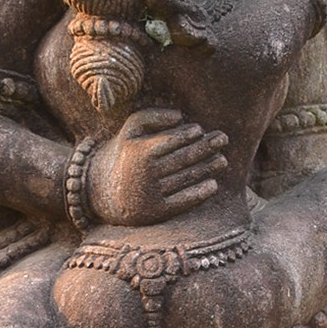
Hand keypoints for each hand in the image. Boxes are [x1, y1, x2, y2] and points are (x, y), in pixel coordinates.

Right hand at [86, 108, 227, 226]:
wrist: (103, 191)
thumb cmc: (125, 154)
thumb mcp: (129, 130)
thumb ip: (152, 116)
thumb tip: (180, 116)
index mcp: (141, 151)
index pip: (172, 140)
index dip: (190, 135)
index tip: (201, 130)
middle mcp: (147, 173)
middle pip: (183, 159)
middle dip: (206, 148)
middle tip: (223, 139)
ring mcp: (152, 193)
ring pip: (186, 178)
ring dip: (207, 169)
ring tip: (222, 161)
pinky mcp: (155, 211)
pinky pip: (182, 201)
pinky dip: (199, 194)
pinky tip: (213, 185)